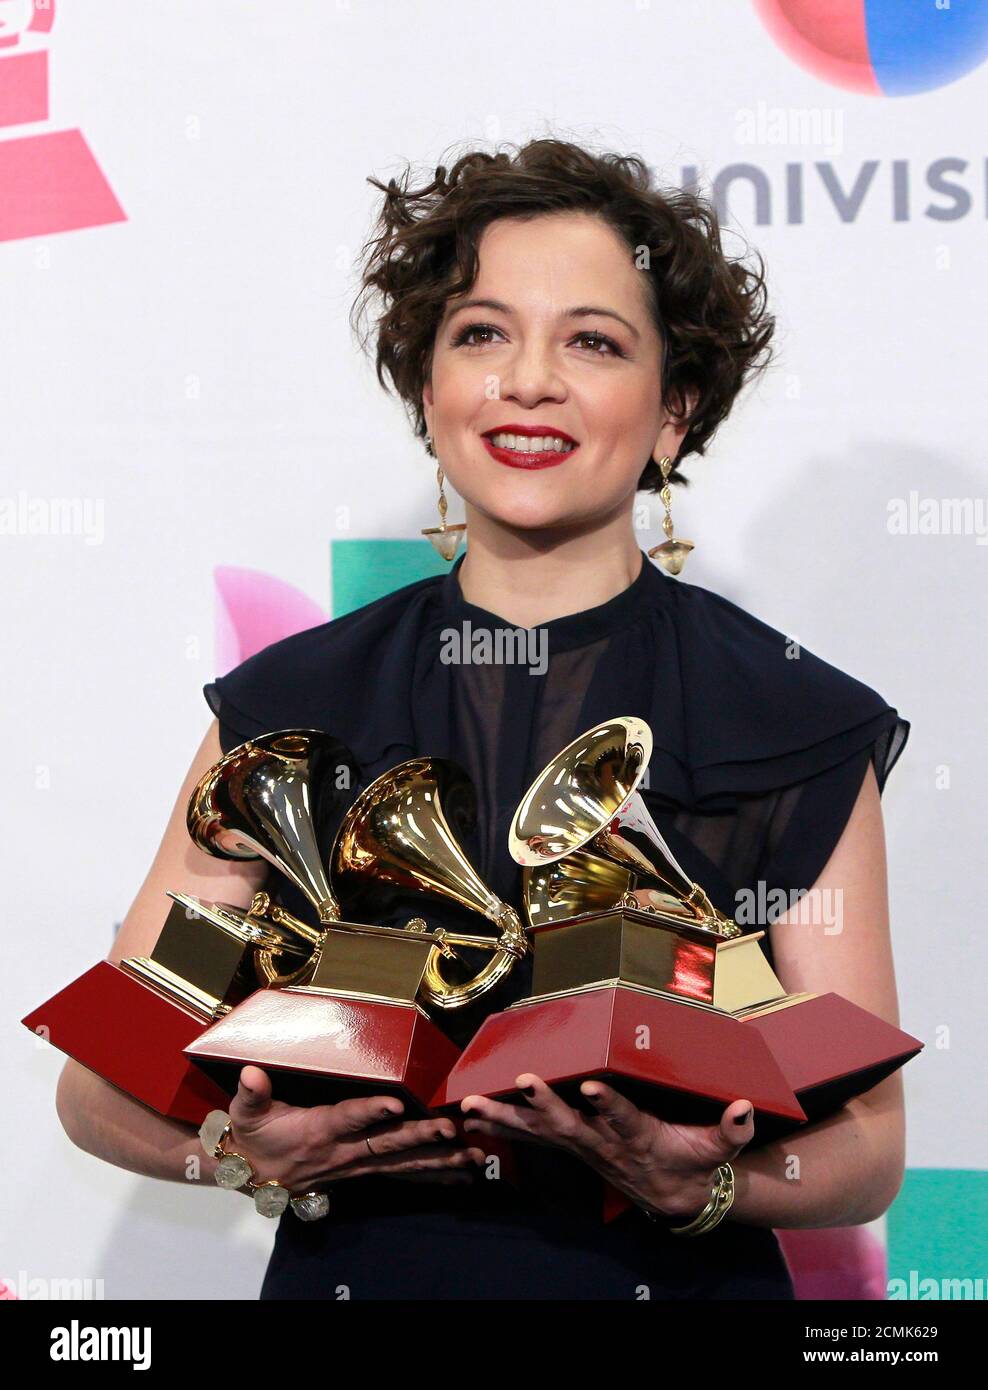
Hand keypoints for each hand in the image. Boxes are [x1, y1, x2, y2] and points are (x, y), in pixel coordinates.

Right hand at [223, 1066, 485, 1192]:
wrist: (252, 1176)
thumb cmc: (254, 1137)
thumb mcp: (246, 1114)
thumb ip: (252, 1094)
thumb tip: (252, 1073)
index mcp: (318, 1131)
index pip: (348, 1119)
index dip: (370, 1112)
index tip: (395, 1105)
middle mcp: (342, 1151)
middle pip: (386, 1144)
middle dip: (420, 1137)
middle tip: (450, 1130)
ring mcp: (355, 1165)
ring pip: (401, 1163)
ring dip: (437, 1160)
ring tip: (471, 1156)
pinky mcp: (362, 1171)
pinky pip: (400, 1175)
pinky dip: (431, 1175)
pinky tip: (459, 1175)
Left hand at [461, 1073, 754, 1220]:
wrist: (675, 1197)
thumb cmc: (693, 1161)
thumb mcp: (716, 1148)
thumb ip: (731, 1129)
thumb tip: (744, 1107)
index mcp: (638, 1136)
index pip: (622, 1118)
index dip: (607, 1106)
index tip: (591, 1089)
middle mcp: (603, 1142)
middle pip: (570, 1124)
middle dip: (545, 1104)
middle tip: (525, 1081)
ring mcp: (583, 1147)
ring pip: (540, 1131)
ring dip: (506, 1118)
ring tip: (472, 1105)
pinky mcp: (571, 1146)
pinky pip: (532, 1137)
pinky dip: (502, 1125)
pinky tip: (472, 1116)